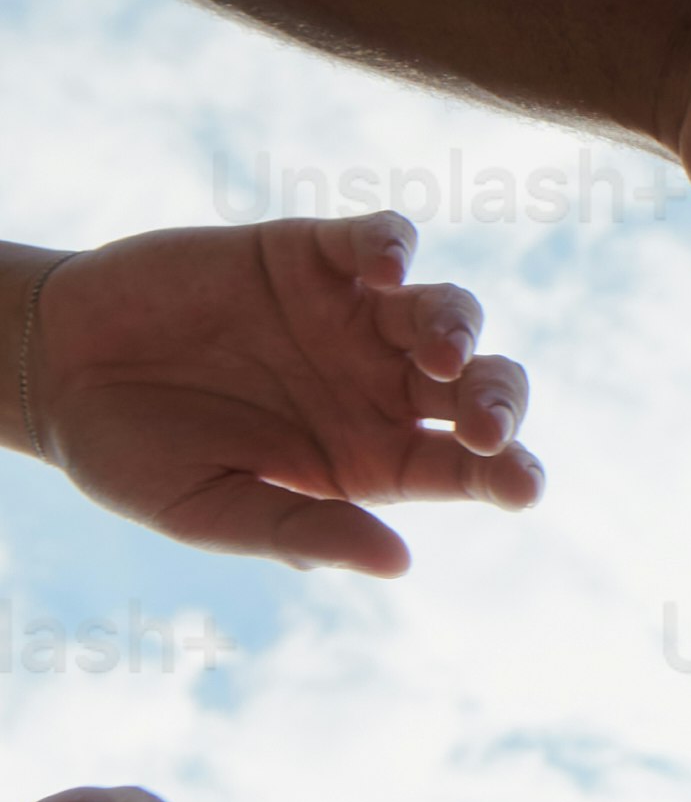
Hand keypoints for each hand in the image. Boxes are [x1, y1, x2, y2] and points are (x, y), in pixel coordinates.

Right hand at [7, 217, 540, 575]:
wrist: (57, 372)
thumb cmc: (137, 458)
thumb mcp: (212, 511)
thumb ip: (303, 530)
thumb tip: (399, 561)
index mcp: (371, 459)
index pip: (464, 467)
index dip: (506, 473)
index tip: (523, 487)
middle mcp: (378, 386)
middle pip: (478, 386)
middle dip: (499, 402)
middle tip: (487, 427)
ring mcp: (351, 316)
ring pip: (444, 310)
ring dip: (455, 327)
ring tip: (438, 354)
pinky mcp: (310, 254)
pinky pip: (378, 240)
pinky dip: (392, 246)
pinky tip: (384, 269)